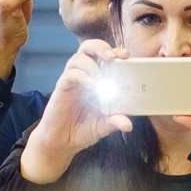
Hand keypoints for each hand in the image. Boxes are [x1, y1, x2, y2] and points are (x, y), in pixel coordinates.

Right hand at [17, 40, 131, 182]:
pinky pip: (71, 74)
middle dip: (101, 47)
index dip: (115, 52)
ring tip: (101, 79)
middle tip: (112, 57)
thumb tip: (128, 124)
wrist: (62, 143)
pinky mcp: (62, 88)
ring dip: (92, 64)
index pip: (104, 56)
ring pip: (78, 57)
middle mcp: (83, 75)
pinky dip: (83, 76)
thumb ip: (114, 122)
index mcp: (96, 79)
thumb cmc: (82, 130)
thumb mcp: (103, 126)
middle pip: (89, 48)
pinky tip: (91, 86)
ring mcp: (72, 80)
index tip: (127, 55)